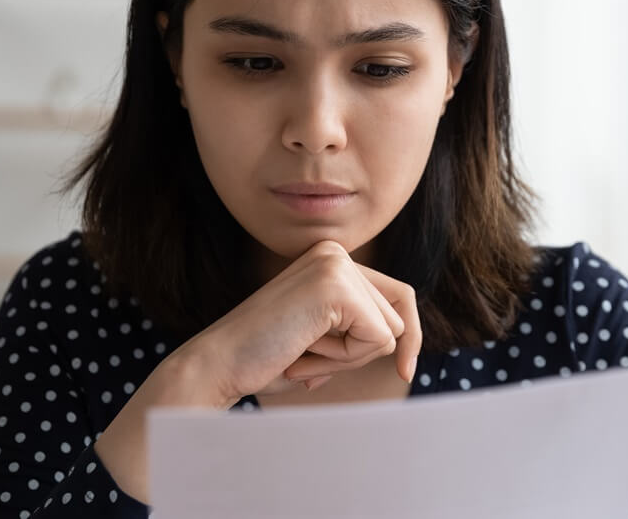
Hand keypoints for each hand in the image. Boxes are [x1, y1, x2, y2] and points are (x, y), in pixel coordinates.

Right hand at [94, 239, 421, 503]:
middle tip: (304, 355)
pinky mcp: (336, 286)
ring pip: (390, 332)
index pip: (399, 298)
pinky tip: (302, 350)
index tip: (405, 374)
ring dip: (349, 358)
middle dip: (360, 353)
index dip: (408, 338)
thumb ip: (357, 328)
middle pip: (398, 318)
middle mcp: (335, 253)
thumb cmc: (266, 358)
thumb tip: (404, 338)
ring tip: (300, 351)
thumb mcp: (322, 338)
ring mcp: (336, 265)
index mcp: (331, 259)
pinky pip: (378, 340)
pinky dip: (344, 359)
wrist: (219, 365)